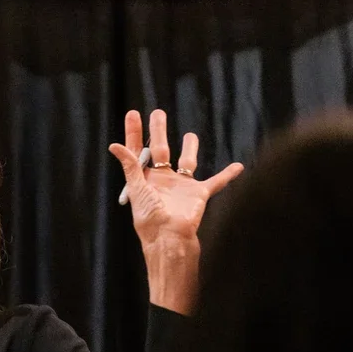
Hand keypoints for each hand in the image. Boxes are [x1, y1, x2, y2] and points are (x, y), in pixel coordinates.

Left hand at [110, 109, 243, 252]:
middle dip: (158, 131)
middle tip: (158, 113)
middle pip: (160, 149)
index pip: (137, 151)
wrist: (170, 238)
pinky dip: (228, 174)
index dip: (134, 132)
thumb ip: (130, 166)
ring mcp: (181, 186)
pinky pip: (216, 181)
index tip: (133, 113)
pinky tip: (238, 166)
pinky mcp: (199, 194)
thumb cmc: (150, 218)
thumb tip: (114, 145)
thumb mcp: (137, 189)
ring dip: (190, 148)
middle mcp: (162, 180)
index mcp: (144, 179)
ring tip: (190, 135)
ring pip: (187, 162)